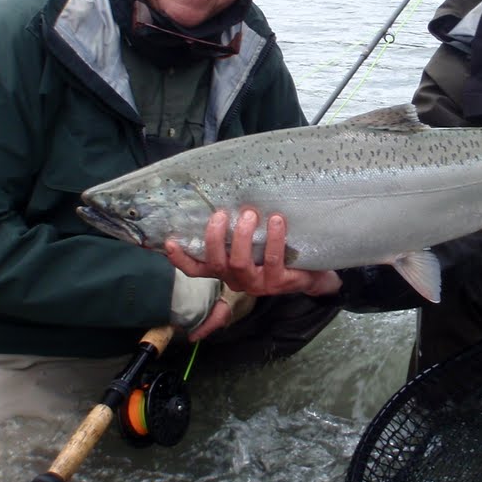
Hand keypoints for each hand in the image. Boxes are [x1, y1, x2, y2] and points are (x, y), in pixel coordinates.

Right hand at [164, 209, 341, 341]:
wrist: (313, 274)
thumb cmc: (278, 254)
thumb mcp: (254, 243)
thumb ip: (237, 231)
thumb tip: (227, 197)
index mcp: (226, 270)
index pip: (196, 269)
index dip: (180, 259)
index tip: (168, 242)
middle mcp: (237, 280)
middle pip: (216, 263)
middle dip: (215, 238)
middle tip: (221, 214)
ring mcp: (257, 284)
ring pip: (239, 263)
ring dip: (242, 237)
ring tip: (249, 214)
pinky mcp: (278, 283)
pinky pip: (271, 260)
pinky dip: (273, 238)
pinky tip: (276, 220)